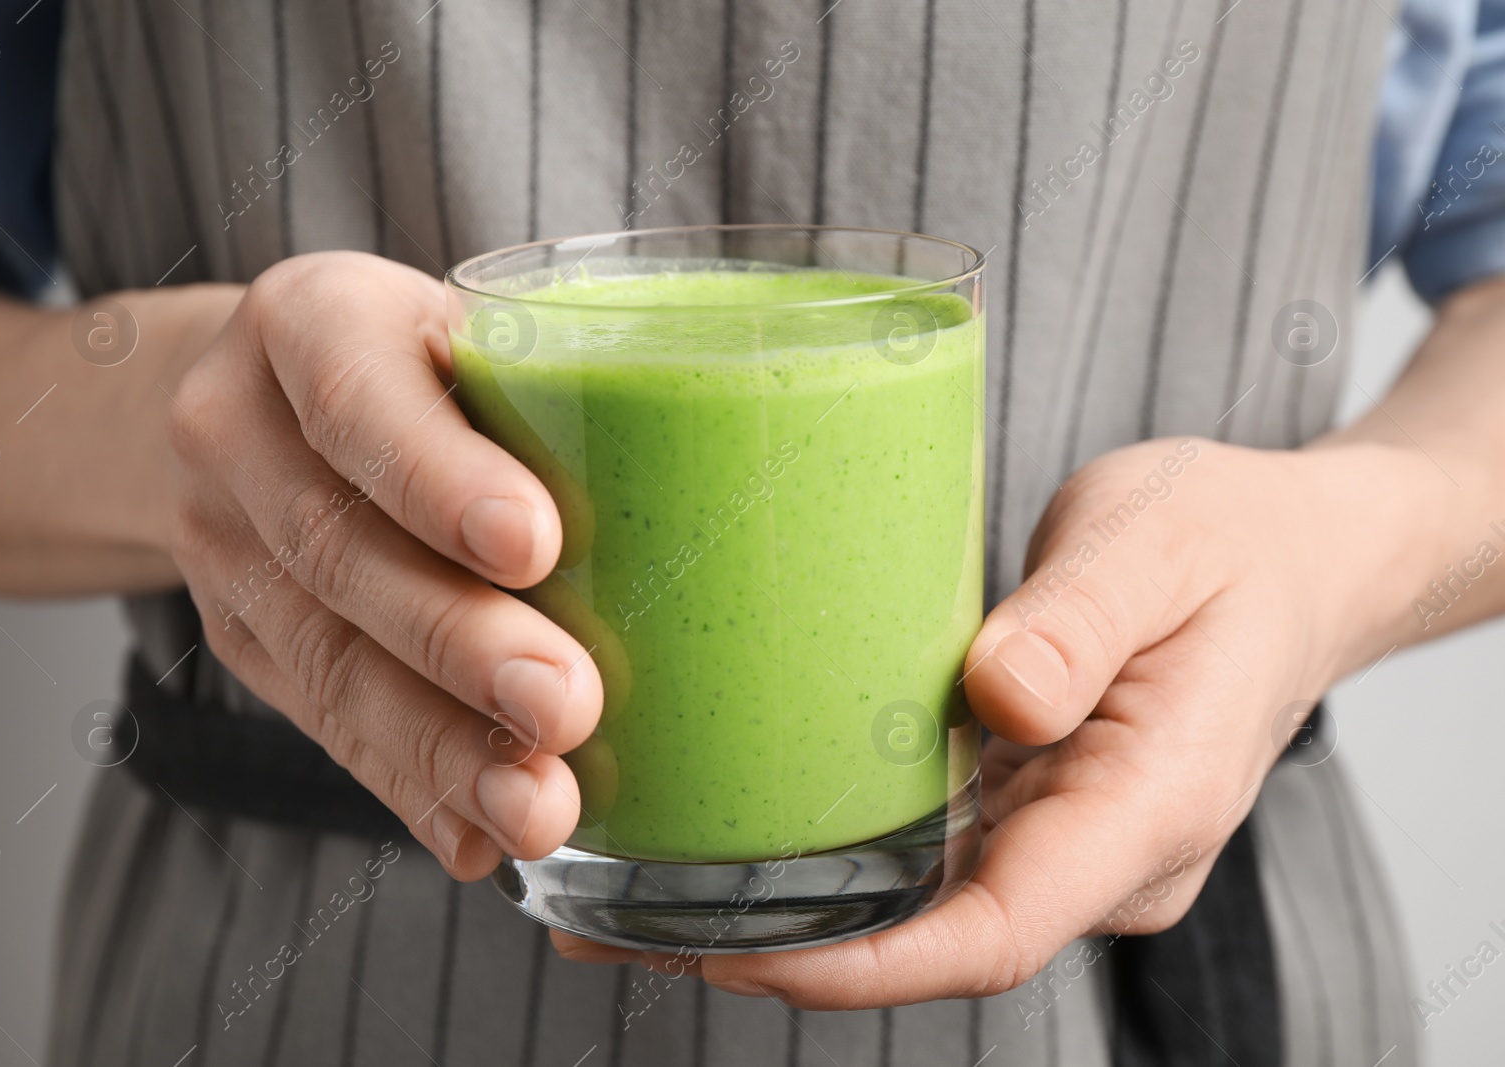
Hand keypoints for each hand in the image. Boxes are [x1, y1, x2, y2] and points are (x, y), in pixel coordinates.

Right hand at [166, 252, 601, 878]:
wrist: (261, 410)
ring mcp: (225, 548)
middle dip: (457, 643)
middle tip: (564, 705)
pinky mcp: (242, 641)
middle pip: (339, 547)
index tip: (536, 547)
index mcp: (311, 322)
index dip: (437, 477)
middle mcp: (239, 431)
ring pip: (327, 660)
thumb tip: (735, 489)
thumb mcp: (473, 331)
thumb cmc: (424, 364)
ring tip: (537, 804)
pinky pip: (324, 726)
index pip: (354, 390)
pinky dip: (411, 790)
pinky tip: (479, 837)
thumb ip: (554, 384)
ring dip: (439, 747)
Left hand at [553, 435, 1437, 1005]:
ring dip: (776, 915)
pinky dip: (819, 859)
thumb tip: (1001, 697)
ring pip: (910, 908)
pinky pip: (918, 853)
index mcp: (1145, 810)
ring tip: (622, 894)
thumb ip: (1084, 622)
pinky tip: (723, 829)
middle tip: (608, 927)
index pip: (990, 935)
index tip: (729, 952)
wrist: (1294, 561)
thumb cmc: (1234, 546)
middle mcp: (1096, 854)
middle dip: (772, 952)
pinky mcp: (1026, 802)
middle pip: (923, 941)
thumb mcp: (1161, 547)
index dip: (855, 964)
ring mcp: (1059, 836)